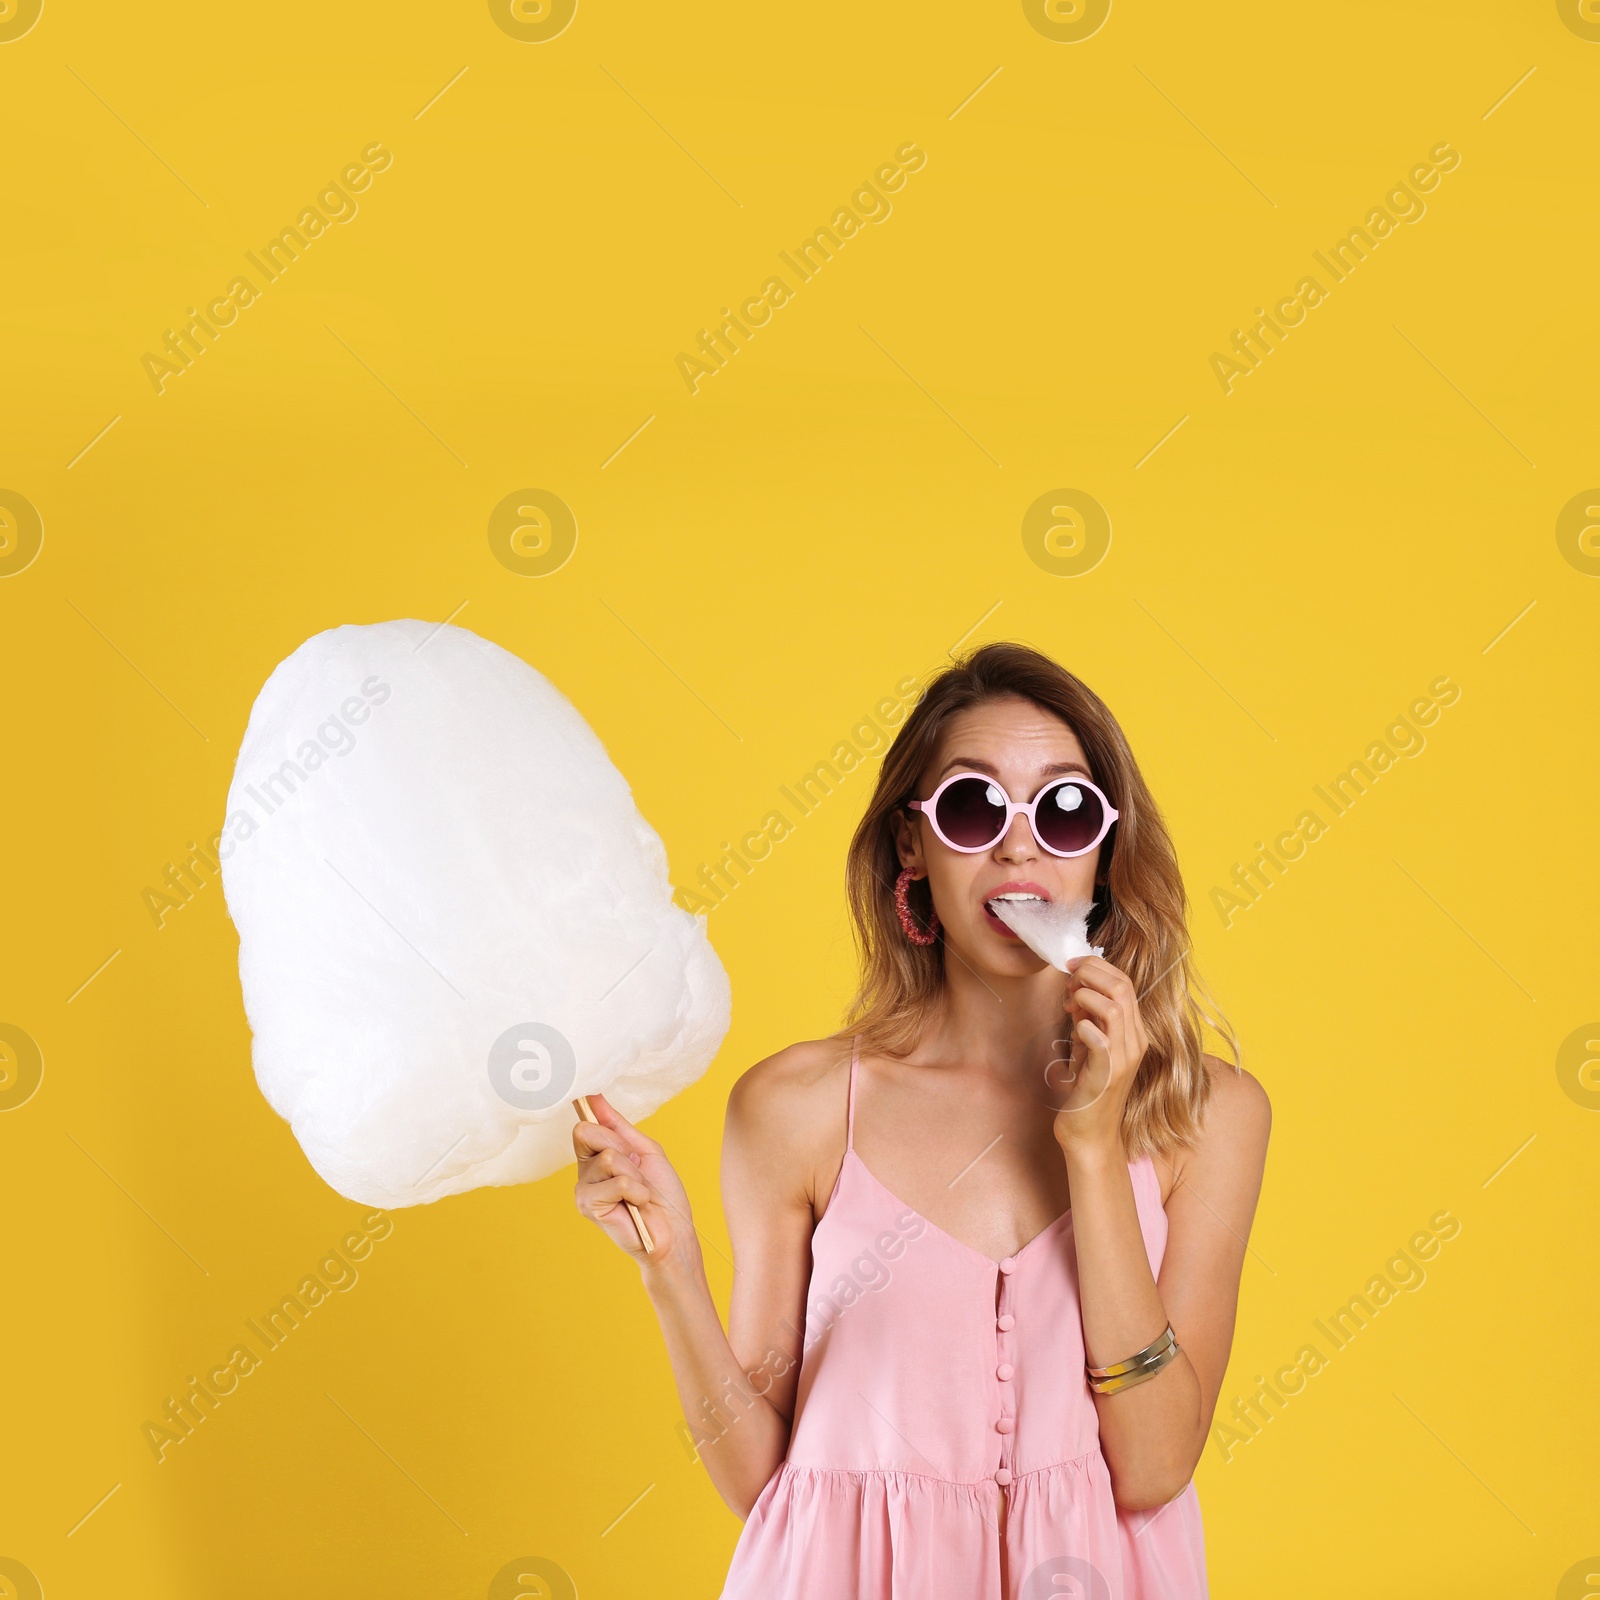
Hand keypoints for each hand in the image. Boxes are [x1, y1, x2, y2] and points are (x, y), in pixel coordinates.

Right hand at [572, 1093, 701, 1272]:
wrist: (673, 1231)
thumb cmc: (662, 1194)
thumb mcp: (644, 1150)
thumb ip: (617, 1125)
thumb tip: (594, 1097)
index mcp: (596, 1156)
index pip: (586, 1123)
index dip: (606, 1126)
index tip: (625, 1142)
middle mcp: (585, 1171)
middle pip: (587, 1133)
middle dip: (622, 1147)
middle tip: (637, 1169)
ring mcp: (584, 1189)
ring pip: (608, 1157)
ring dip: (634, 1174)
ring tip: (639, 1192)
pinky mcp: (588, 1206)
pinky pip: (617, 1181)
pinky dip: (636, 1190)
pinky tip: (638, 1204)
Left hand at [1051, 954, 1148, 1155]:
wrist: (1090, 1135)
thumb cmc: (1088, 1090)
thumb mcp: (1090, 1046)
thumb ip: (1088, 1018)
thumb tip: (1076, 990)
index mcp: (1134, 1032)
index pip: (1125, 983)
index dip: (1097, 966)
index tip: (1072, 966)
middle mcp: (1135, 1042)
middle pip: (1122, 987)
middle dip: (1090, 973)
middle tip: (1067, 981)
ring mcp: (1123, 1058)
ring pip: (1113, 1006)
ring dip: (1084, 996)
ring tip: (1068, 1005)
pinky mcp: (1107, 1074)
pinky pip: (1099, 1037)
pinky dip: (1082, 1025)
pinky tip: (1073, 1030)